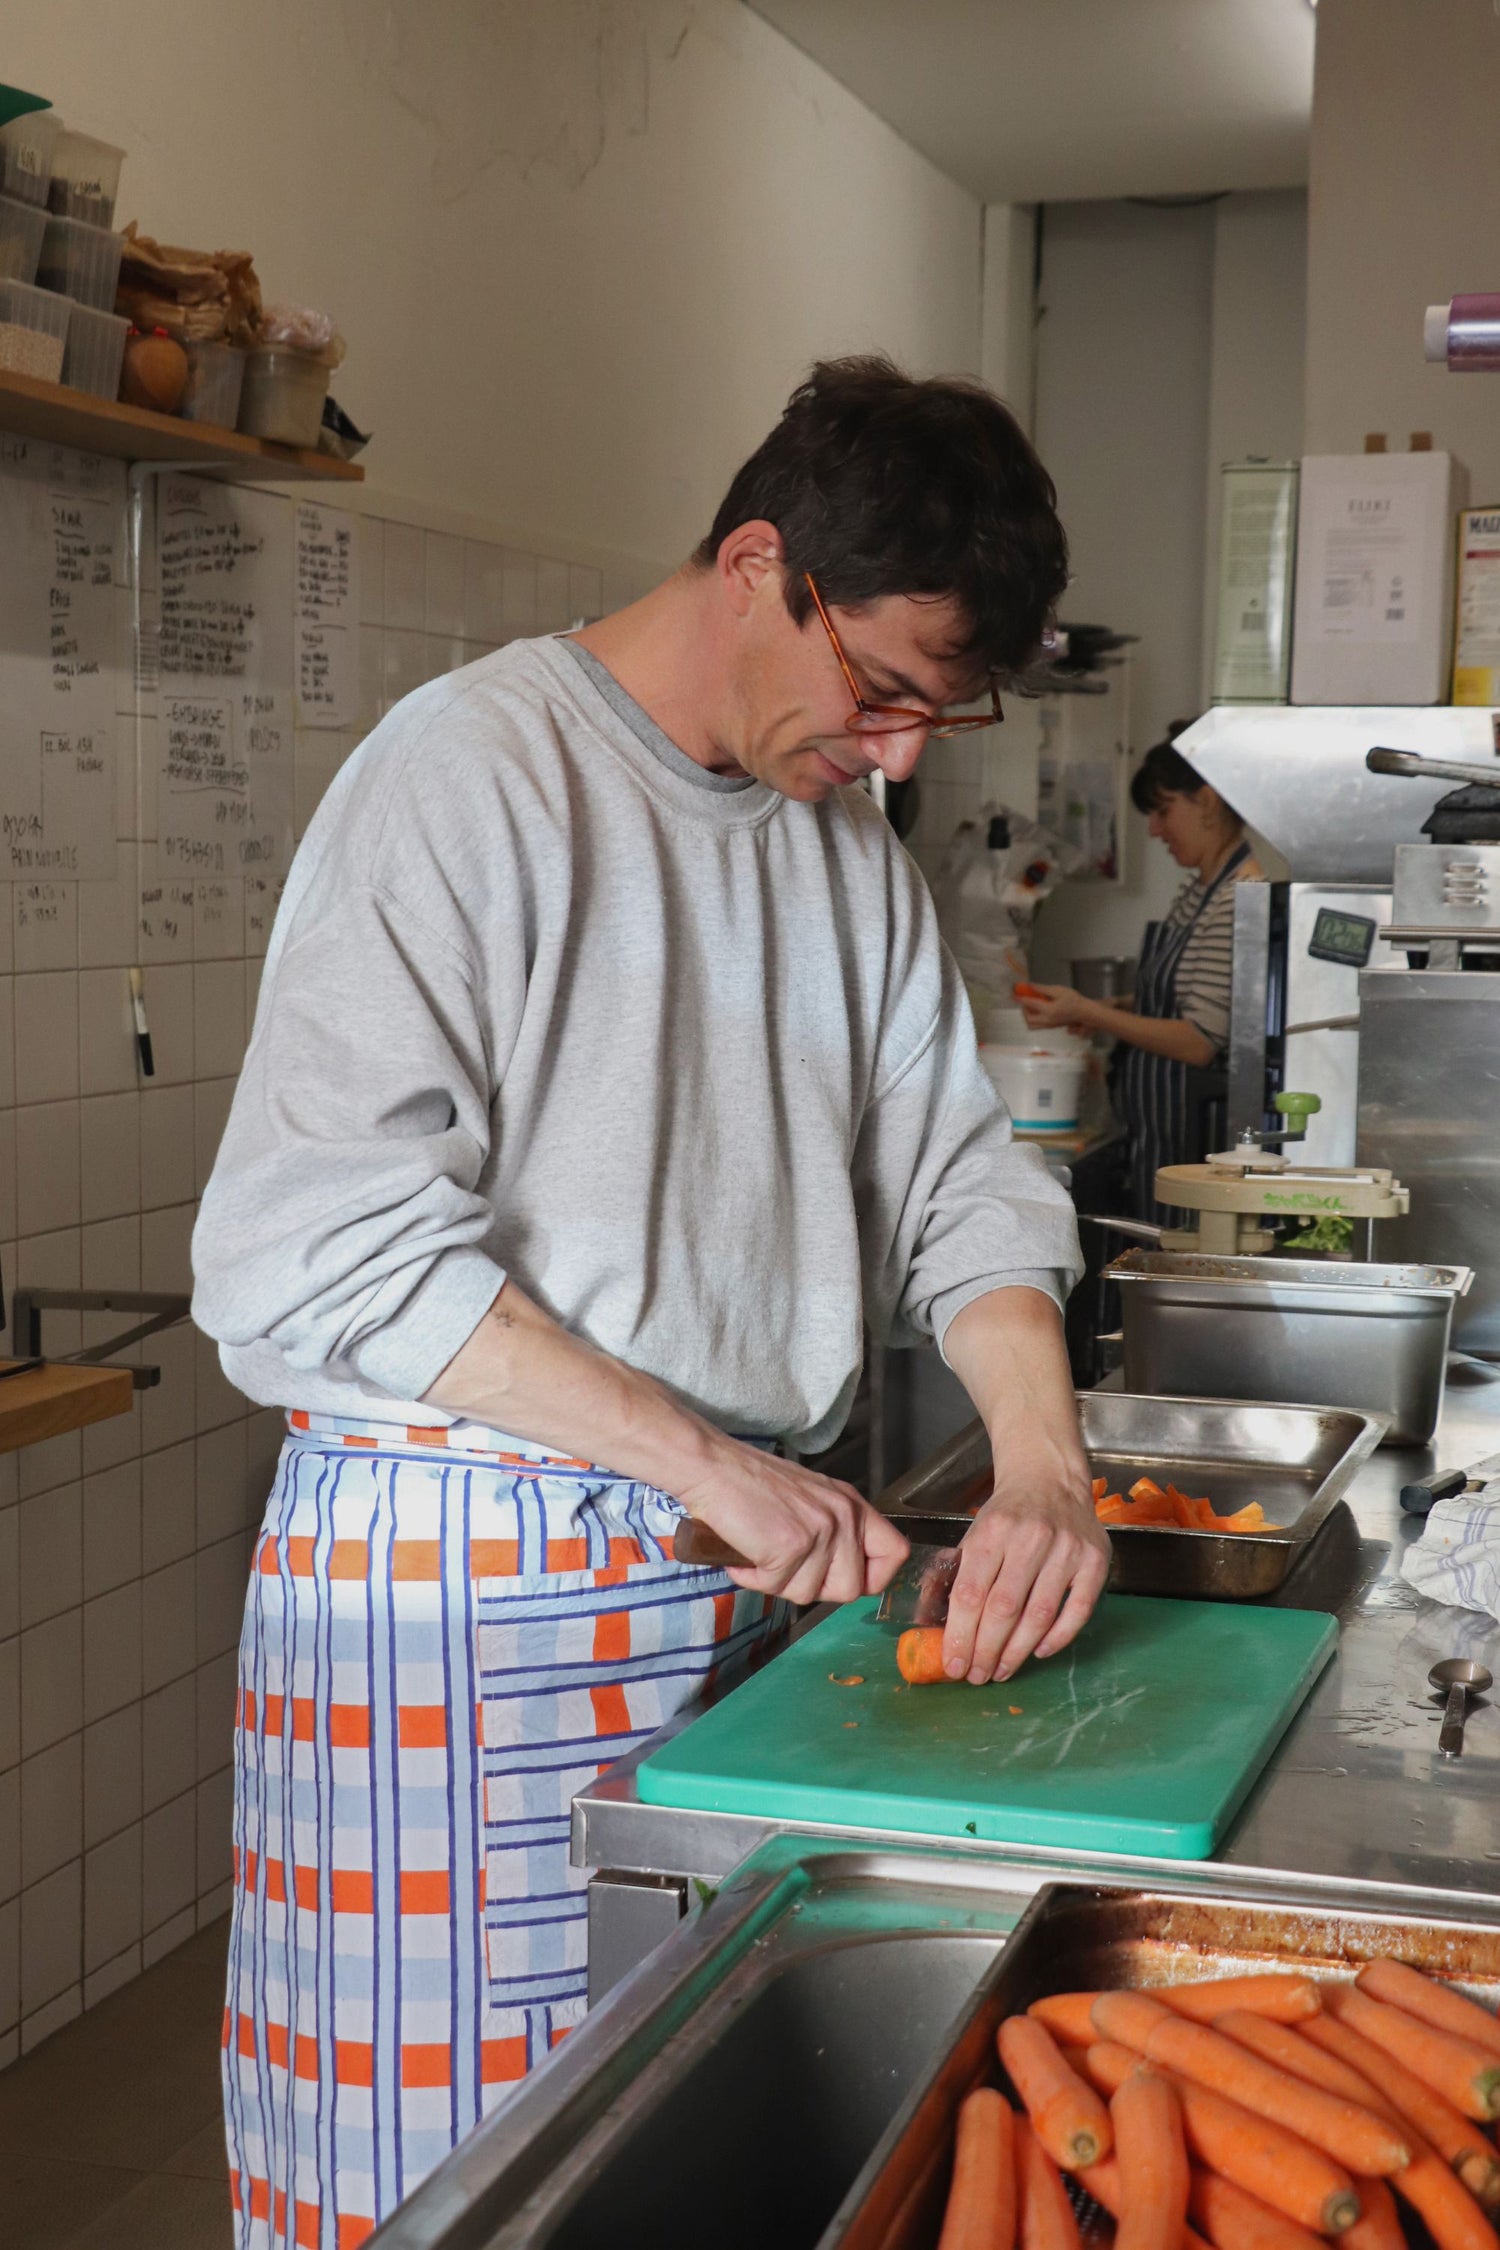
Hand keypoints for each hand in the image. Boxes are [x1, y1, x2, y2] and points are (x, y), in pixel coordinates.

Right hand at [674, 1436, 910, 1605]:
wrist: (714, 1467)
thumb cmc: (752, 1484)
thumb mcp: (811, 1500)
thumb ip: (835, 1531)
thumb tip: (843, 1575)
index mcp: (852, 1505)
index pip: (895, 1553)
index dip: (874, 1578)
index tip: (844, 1579)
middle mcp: (843, 1517)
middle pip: (850, 1589)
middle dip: (814, 1588)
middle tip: (786, 1567)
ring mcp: (819, 1532)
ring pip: (809, 1594)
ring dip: (778, 1582)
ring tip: (760, 1553)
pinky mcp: (791, 1547)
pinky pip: (774, 1587)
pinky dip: (752, 1578)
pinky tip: (744, 1554)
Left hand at [941, 1476, 1109, 1683]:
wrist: (1050, 1479)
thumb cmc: (1006, 1515)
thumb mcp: (973, 1533)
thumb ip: (953, 1574)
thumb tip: (930, 1622)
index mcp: (992, 1532)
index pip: (971, 1593)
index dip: (960, 1636)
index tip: (953, 1664)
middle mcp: (1030, 1539)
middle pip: (1004, 1609)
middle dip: (987, 1651)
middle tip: (977, 1676)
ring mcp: (1066, 1549)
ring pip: (1040, 1615)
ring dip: (1018, 1652)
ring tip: (1002, 1671)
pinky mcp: (1095, 1560)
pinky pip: (1078, 1611)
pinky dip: (1058, 1638)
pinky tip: (1038, 1652)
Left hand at [1017, 983, 1092, 1032]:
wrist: (1084, 1012)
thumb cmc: (1074, 1000)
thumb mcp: (1058, 990)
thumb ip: (1042, 989)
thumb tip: (1030, 986)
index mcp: (1049, 1010)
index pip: (1029, 1004)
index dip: (1020, 998)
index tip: (1014, 994)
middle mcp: (1047, 1020)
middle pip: (1028, 1018)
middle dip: (1024, 1009)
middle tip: (1026, 999)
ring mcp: (1049, 1025)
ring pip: (1032, 1024)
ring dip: (1028, 1015)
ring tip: (1032, 1006)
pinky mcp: (1051, 1027)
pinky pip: (1037, 1025)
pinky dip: (1034, 1018)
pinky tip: (1039, 1009)